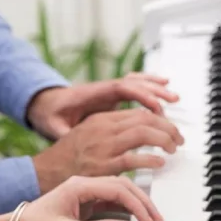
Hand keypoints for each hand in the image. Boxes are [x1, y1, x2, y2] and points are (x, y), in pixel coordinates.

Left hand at [0, 176, 162, 220]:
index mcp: (79, 185)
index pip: (119, 188)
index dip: (139, 204)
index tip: (151, 220)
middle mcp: (84, 183)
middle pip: (125, 186)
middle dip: (145, 203)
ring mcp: (85, 191)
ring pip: (120, 192)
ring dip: (138, 205)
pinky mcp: (84, 201)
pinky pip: (112, 201)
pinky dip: (127, 210)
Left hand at [26, 73, 179, 139]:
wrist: (46, 105)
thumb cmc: (51, 115)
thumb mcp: (53, 126)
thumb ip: (63, 132)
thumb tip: (70, 136)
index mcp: (91, 94)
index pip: (121, 89)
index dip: (140, 95)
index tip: (156, 107)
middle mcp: (103, 89)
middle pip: (134, 83)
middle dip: (154, 91)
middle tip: (173, 101)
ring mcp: (108, 91)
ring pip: (137, 83)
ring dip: (155, 88)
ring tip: (174, 98)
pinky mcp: (112, 96)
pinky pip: (135, 87)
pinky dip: (150, 87)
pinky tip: (164, 90)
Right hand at [30, 108, 183, 193]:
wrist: (44, 173)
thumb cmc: (69, 159)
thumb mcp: (90, 135)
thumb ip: (113, 131)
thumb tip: (141, 133)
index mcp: (101, 119)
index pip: (139, 112)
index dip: (160, 119)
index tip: (171, 128)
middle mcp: (103, 128)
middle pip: (146, 119)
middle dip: (168, 127)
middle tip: (179, 139)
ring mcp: (103, 146)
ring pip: (143, 133)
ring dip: (164, 140)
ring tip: (173, 149)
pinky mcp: (102, 166)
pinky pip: (133, 159)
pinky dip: (151, 159)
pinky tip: (160, 162)